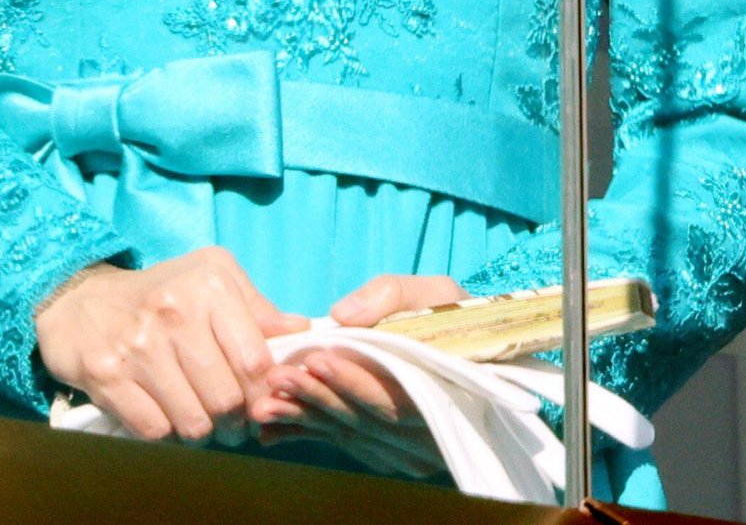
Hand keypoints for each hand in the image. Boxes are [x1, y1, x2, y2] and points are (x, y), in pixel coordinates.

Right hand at [34, 246, 309, 449]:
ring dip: (203, 432)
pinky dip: (167, 435)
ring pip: (193, 422)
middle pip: (226, 398)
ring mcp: (138, 346)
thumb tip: (302, 333)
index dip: (264, 393)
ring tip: (202, 419)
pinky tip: (168, 417)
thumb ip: (258, 308)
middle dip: (235, 420)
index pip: (255, 362)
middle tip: (232, 419)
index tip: (260, 400)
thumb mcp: (213, 277)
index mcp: (209, 284)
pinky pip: (154, 431)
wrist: (82, 300)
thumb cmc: (163, 291)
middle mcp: (174, 311)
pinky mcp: (107, 376)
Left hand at [257, 273, 466, 479]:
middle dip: (317, 400)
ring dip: (304, 421)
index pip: (392, 397)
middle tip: (275, 380)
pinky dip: (307, 434)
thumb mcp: (439, 294)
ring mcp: (405, 449)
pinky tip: (272, 429)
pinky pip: (344, 443)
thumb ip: (393, 295)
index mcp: (441, 391)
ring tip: (263, 406)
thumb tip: (341, 315)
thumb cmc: (458, 320)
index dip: (353, 381)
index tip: (315, 360)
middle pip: (364, 420)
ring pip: (349, 434)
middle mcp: (425, 432)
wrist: (483, 364)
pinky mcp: (386, 450)